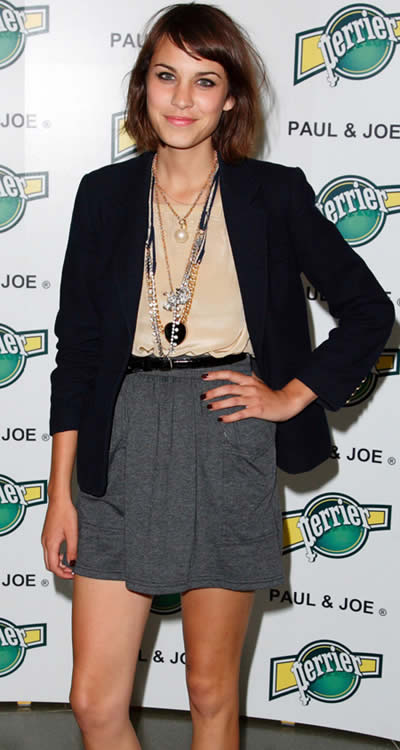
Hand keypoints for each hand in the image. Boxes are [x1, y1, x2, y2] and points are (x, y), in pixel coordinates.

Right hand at [41, 494, 77, 578]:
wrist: (59, 500)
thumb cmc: (65, 512)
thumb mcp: (72, 533)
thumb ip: (72, 550)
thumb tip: (73, 563)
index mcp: (50, 543)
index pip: (53, 567)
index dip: (62, 574)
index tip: (72, 575)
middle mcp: (45, 542)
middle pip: (49, 564)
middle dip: (60, 571)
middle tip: (71, 572)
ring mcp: (45, 538)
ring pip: (48, 558)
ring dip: (58, 563)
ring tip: (70, 563)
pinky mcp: (47, 534)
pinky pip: (49, 550)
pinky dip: (56, 556)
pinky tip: (65, 553)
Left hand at [201, 370, 316, 422]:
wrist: (286, 403)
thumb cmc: (271, 394)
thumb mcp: (260, 382)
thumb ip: (251, 377)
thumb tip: (247, 370)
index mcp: (249, 380)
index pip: (230, 375)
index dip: (216, 375)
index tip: (204, 376)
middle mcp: (250, 388)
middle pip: (228, 388)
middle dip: (213, 392)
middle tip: (203, 396)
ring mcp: (253, 399)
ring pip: (232, 400)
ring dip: (219, 404)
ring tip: (209, 407)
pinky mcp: (256, 410)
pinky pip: (240, 413)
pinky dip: (230, 417)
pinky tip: (221, 419)